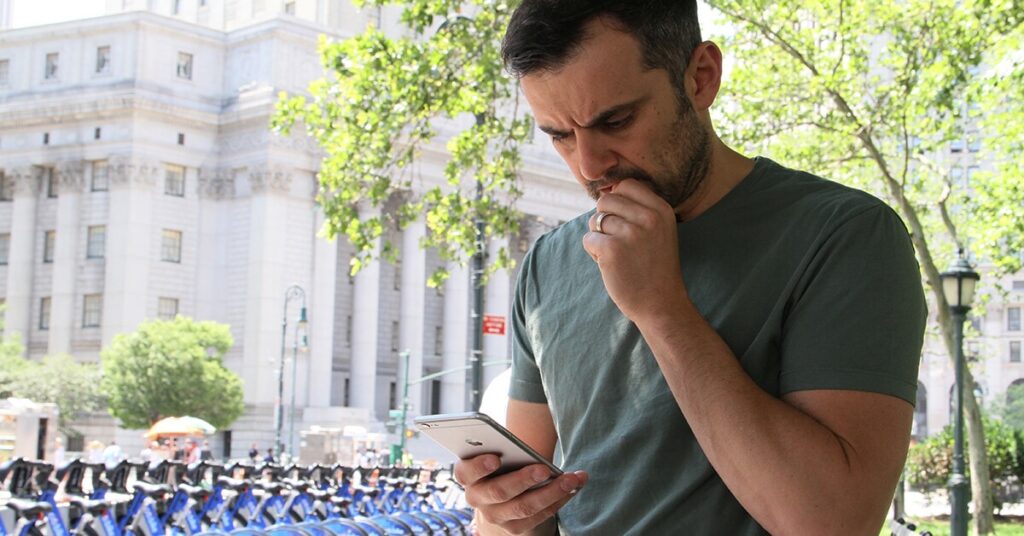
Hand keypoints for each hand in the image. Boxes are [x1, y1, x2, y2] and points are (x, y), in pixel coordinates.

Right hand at [454, 454, 587, 534]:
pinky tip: (573, 487)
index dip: (480, 466)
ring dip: (552, 492)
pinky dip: (558, 500)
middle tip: (545, 469)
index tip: (496, 459)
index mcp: (467, 475)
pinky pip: (539, 516)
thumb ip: (504, 448)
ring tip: (572, 479)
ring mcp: (495, 516)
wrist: (504, 486)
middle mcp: (477, 498)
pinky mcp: (514, 527)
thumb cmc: (502, 460)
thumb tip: (526, 450)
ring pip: (524, 507)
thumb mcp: (497, 451)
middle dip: (524, 479)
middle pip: (499, 491)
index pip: (466, 472)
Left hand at [583, 179, 688, 322]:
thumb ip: (639, 209)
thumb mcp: (659, 230)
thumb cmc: (655, 267)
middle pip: (606, 200)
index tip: (622, 221)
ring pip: (595, 220)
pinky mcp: (612, 250)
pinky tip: (609, 265)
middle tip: (617, 241)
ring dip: (598, 237)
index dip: (617, 201)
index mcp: (661, 209)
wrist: (661, 304)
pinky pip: (588, 239)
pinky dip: (593, 252)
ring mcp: (630, 233)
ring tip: (616, 254)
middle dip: (604, 219)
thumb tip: (606, 191)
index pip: (626, 185)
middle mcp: (648, 217)